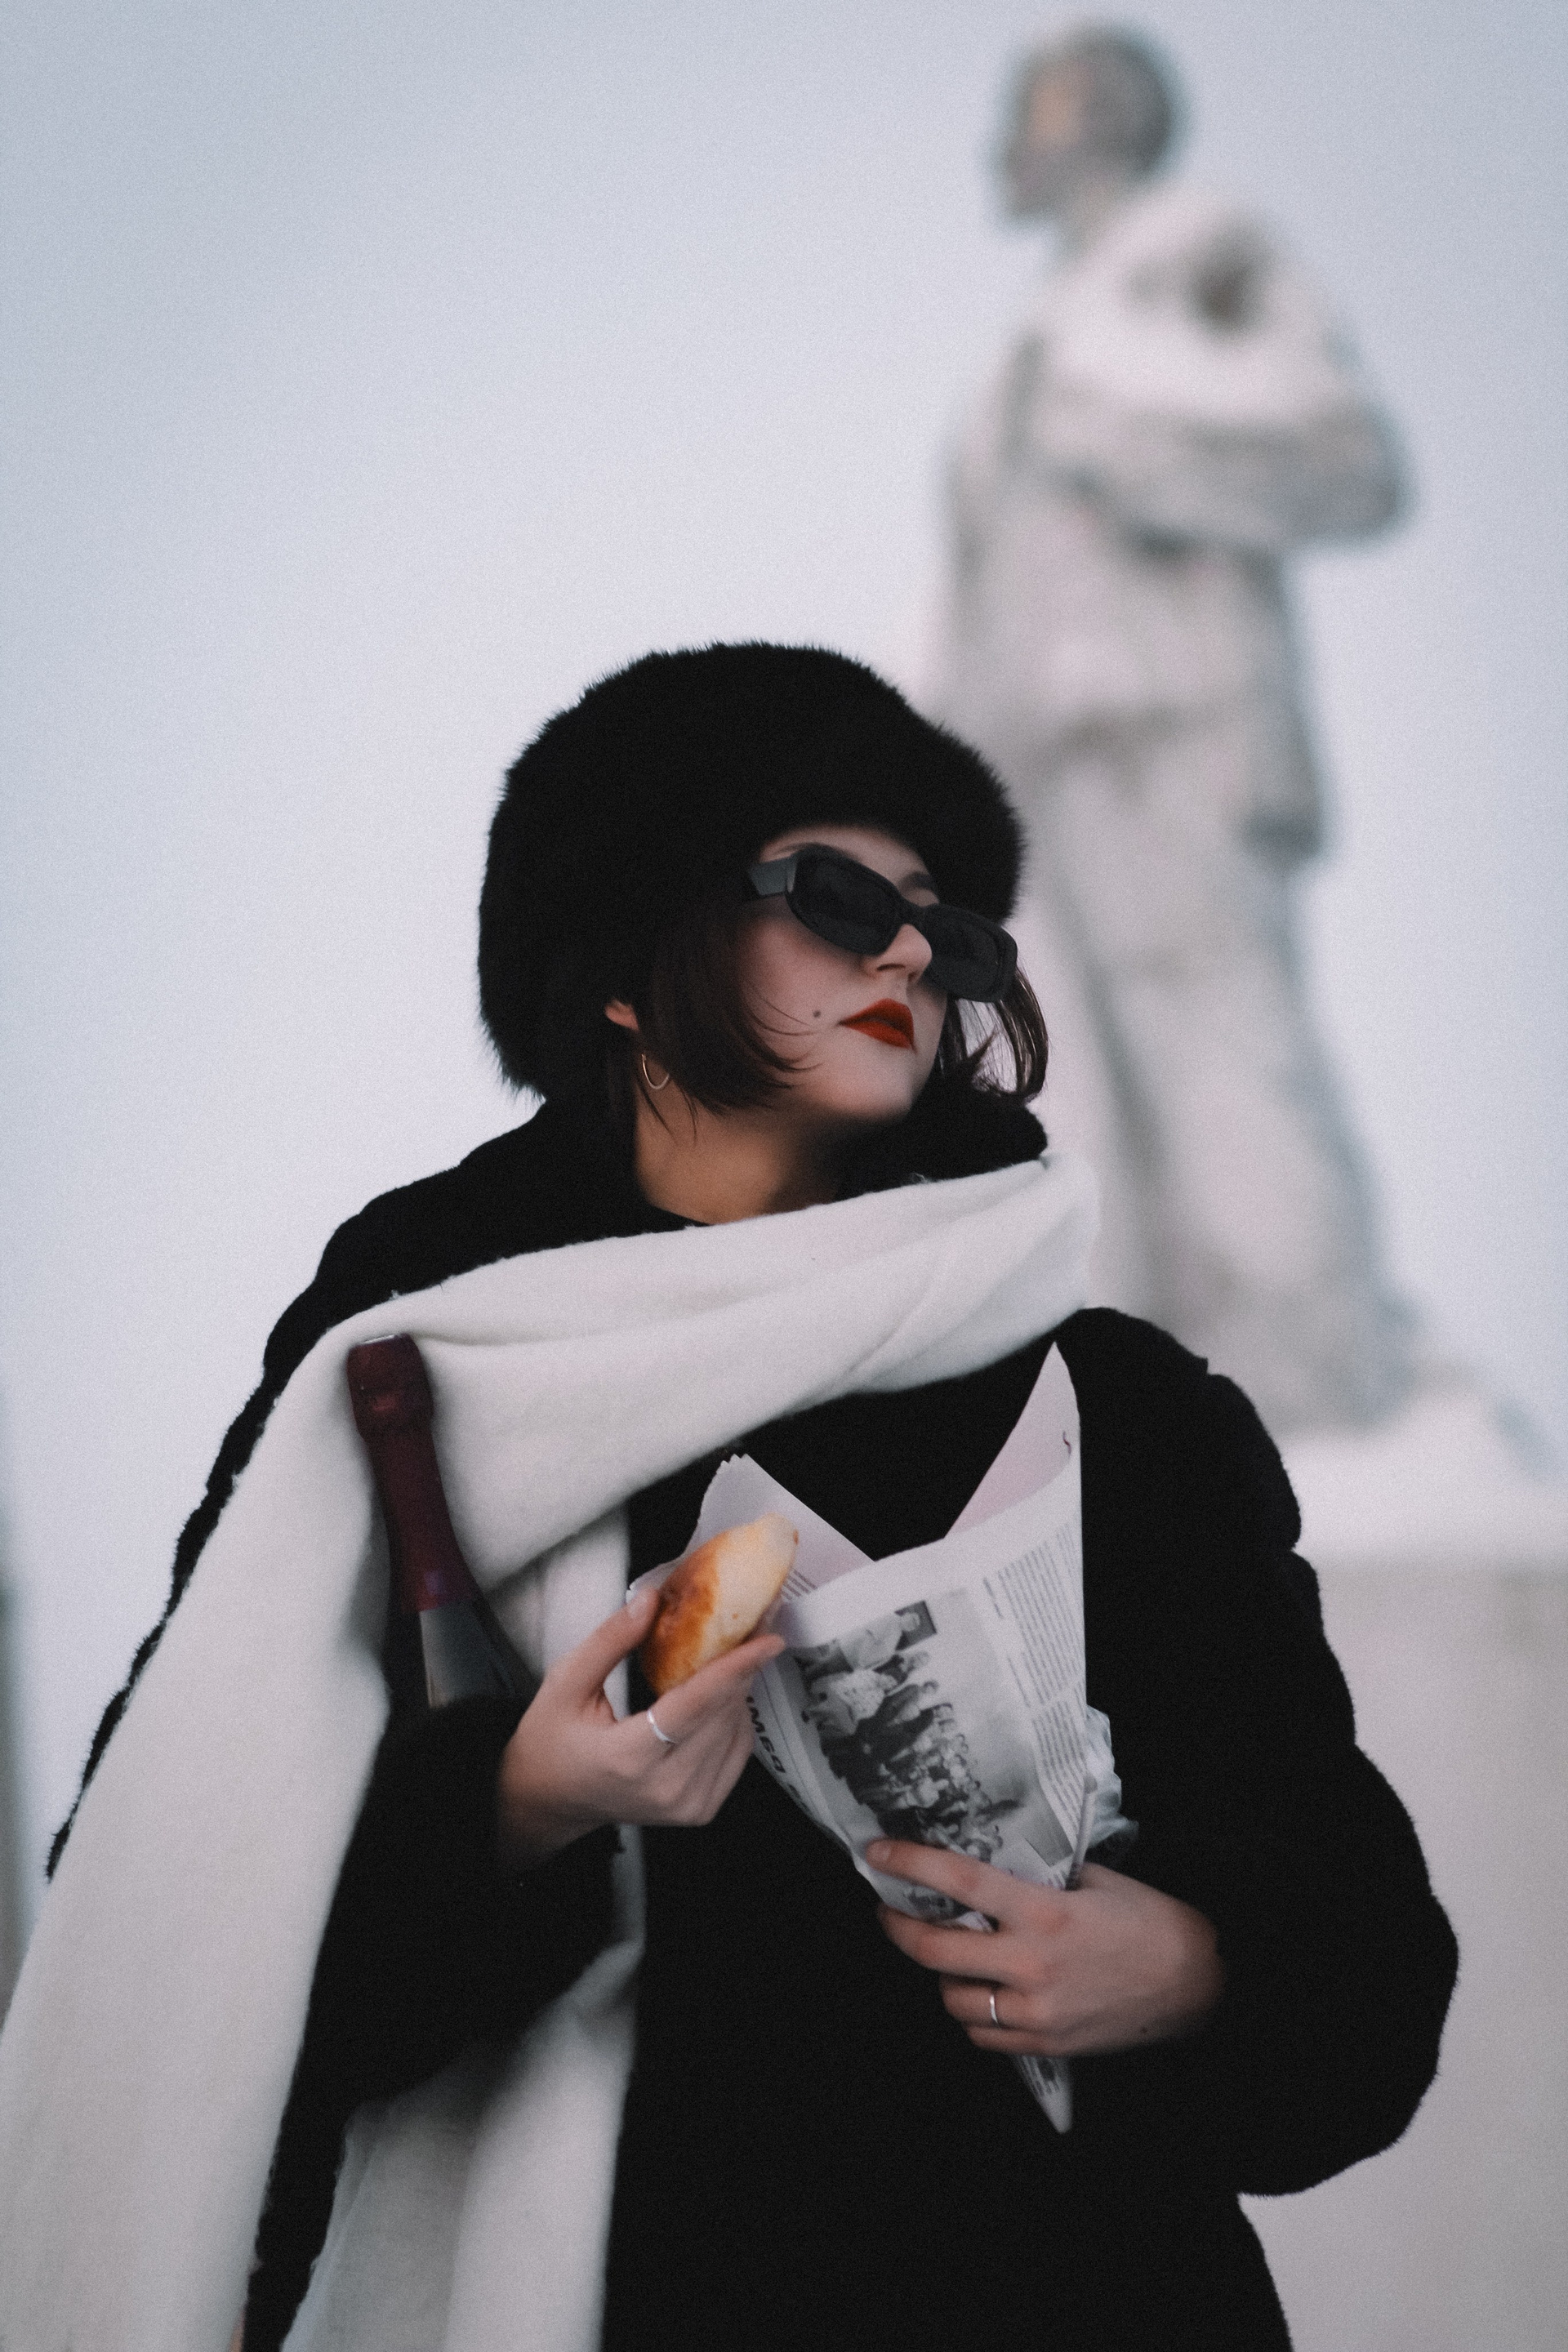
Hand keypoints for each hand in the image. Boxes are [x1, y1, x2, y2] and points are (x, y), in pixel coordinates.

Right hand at [496, 1582, 784, 1868]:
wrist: (549, 1800)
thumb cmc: (551, 1740)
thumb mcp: (565, 1683)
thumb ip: (610, 1640)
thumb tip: (651, 1599)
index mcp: (629, 1758)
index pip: (696, 1706)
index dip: (735, 1668)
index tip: (768, 1639)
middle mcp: (666, 1788)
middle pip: (723, 1715)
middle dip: (740, 1668)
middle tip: (746, 1629)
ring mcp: (687, 1806)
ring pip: (735, 1732)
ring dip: (737, 1691)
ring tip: (725, 1660)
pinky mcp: (700, 1810)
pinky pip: (736, 1751)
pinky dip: (733, 1718)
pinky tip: (714, 1697)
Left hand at [869, 1840, 1222, 2057]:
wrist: (1197, 1984)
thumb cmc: (1148, 1923)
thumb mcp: (1093, 1882)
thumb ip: (1038, 1881)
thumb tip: (986, 1875)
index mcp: (1044, 1912)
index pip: (961, 1883)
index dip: (911, 1864)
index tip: (876, 1852)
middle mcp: (1032, 1965)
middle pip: (935, 1951)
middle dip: (898, 1928)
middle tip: (889, 1909)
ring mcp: (1036, 2012)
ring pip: (952, 1999)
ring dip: (942, 1975)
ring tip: (952, 1955)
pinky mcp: (1045, 2045)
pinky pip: (982, 2035)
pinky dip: (973, 2014)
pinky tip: (984, 1992)